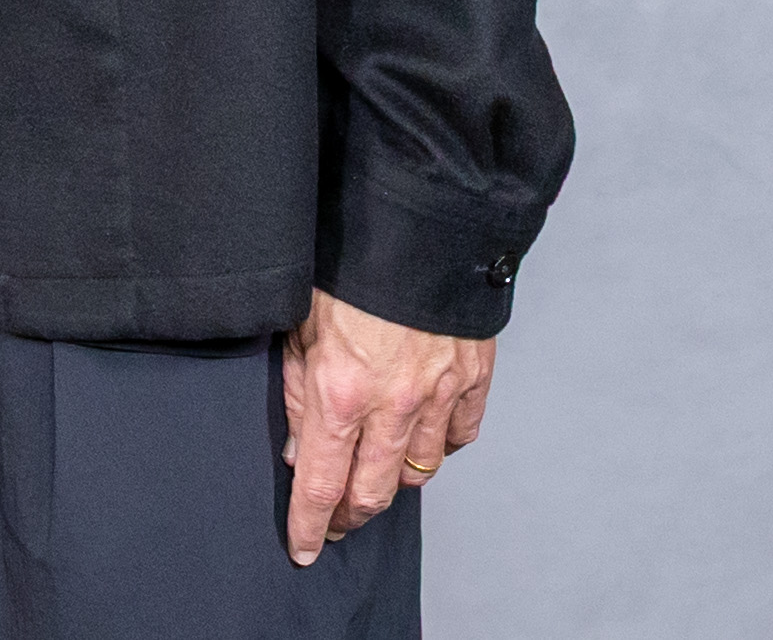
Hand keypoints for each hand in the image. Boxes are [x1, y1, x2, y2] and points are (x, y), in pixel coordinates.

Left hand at [278, 289, 492, 567]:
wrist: (418, 223)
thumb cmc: (348, 265)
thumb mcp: (299, 324)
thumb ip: (299, 391)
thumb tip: (300, 449)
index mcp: (342, 392)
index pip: (322, 483)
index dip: (311, 524)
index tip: (304, 547)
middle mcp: (394, 404)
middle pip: (374, 492)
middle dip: (350, 517)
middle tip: (335, 523)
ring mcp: (440, 394)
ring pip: (418, 470)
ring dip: (391, 482)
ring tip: (372, 480)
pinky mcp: (473, 378)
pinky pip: (459, 436)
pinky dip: (439, 447)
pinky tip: (420, 440)